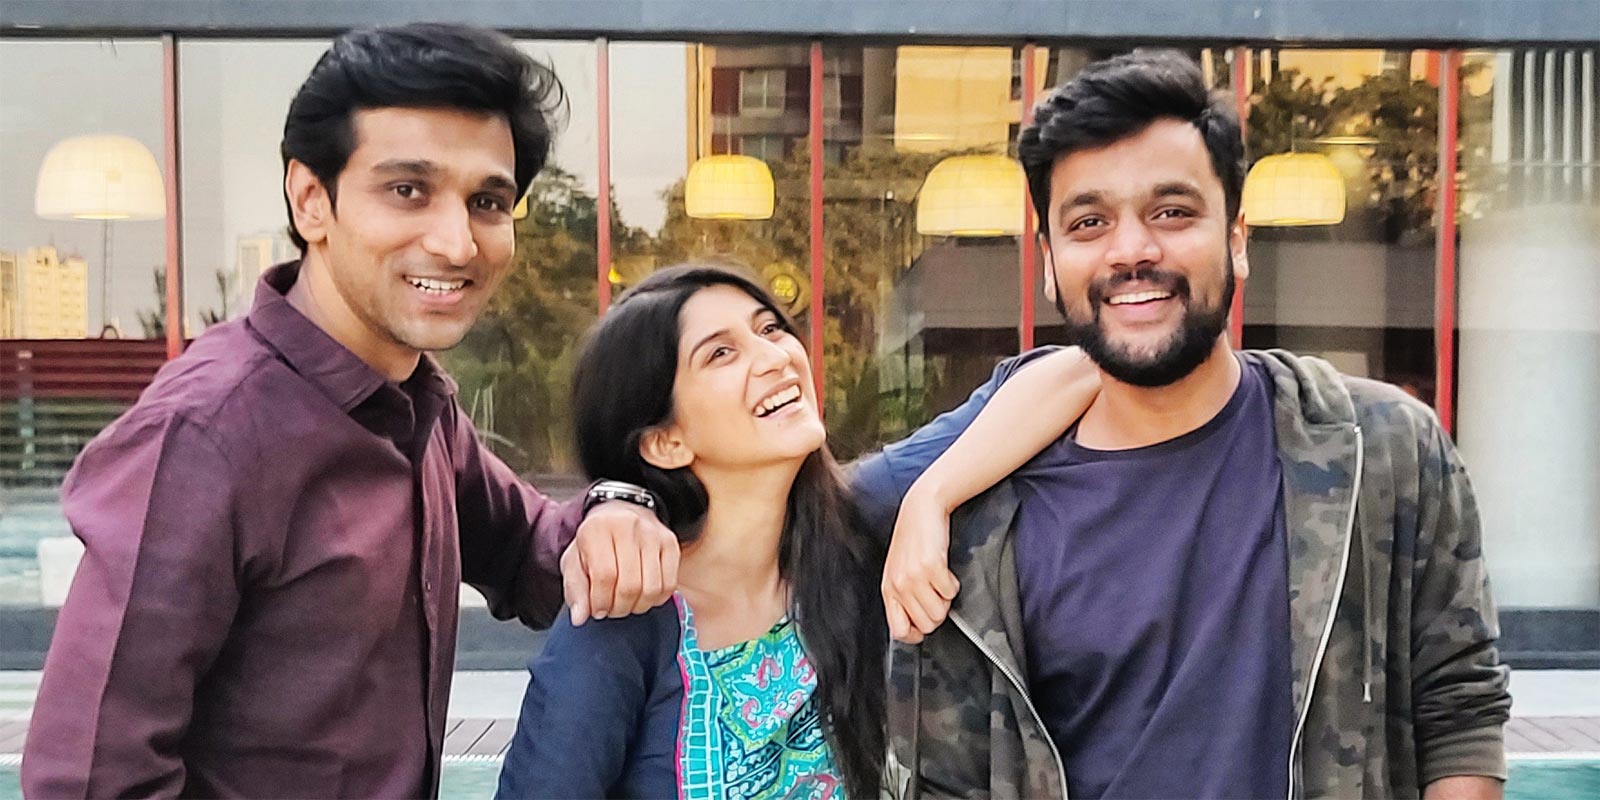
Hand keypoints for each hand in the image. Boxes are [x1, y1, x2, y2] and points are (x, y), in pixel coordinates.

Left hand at [561, 501, 679, 624]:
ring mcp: (653, 534)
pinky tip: (642, 596)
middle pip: (630, 584)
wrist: (618, 516)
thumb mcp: (574, 561)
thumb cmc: (594, 542)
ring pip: (651, 587)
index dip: (601, 601)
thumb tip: (579, 617)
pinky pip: (669, 584)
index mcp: (598, 528)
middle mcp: (628, 526)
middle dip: (619, 607)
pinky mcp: (670, 543)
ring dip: (637, 606)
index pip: (604, 575)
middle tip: (611, 609)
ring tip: (626, 603)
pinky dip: (656, 599)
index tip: (597, 610)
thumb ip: (575, 589)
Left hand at [881, 483, 960, 643]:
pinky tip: (944, 570)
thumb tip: (917, 626)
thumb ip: (903, 597)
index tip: (924, 623)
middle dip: (937, 612)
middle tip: (935, 593)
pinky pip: (950, 593)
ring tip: (939, 580)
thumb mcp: (898, 571)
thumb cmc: (912, 541)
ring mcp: (914, 577)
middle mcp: (899, 586)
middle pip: (926, 625)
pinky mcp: (932, 567)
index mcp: (888, 590)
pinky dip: (953, 584)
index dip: (916, 633)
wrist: (921, 509)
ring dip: (945, 599)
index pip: (899, 631)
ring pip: (940, 613)